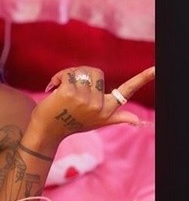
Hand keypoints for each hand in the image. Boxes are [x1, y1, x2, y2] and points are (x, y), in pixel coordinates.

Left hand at [31, 65, 154, 143]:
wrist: (46, 131)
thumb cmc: (69, 123)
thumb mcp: (97, 121)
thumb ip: (117, 117)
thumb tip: (139, 122)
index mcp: (107, 110)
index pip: (127, 92)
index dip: (143, 79)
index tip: (155, 69)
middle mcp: (99, 106)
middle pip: (96, 72)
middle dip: (81, 75)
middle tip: (70, 89)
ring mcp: (85, 100)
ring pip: (80, 71)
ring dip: (67, 76)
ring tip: (60, 91)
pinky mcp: (71, 94)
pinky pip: (69, 73)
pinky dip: (58, 78)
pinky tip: (52, 89)